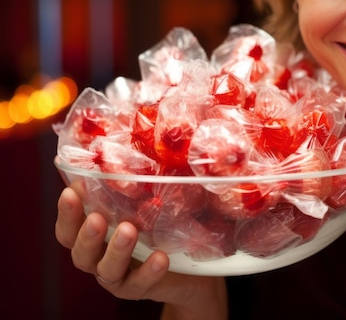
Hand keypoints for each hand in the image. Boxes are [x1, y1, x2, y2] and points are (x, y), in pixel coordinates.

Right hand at [55, 187, 227, 318]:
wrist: (187, 269)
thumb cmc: (159, 228)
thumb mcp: (144, 205)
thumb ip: (130, 187)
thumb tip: (124, 147)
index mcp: (93, 235)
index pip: (69, 227)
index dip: (67, 212)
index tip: (71, 190)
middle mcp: (99, 257)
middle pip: (79, 252)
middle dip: (86, 234)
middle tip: (96, 217)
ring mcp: (117, 276)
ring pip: (106, 269)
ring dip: (116, 250)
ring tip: (129, 230)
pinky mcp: (139, 289)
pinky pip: (139, 284)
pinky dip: (148, 271)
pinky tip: (160, 257)